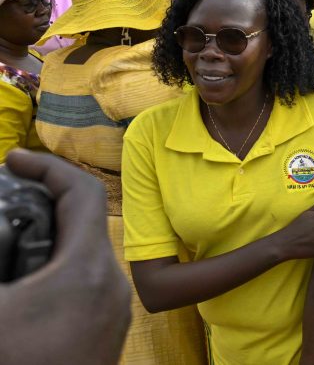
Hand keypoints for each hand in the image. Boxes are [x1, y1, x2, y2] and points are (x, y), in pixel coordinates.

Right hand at [0, 150, 131, 364]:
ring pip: (85, 256)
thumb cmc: (19, 359)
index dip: (45, 167)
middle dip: (42, 203)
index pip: (80, 193)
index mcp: (85, 269)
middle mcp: (109, 287)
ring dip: (48, 239)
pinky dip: (55, 270)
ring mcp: (110, 316)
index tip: (10, 161)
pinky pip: (85, 286)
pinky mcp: (102, 340)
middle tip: (3, 195)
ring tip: (6, 236)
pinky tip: (21, 282)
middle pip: (84, 222)